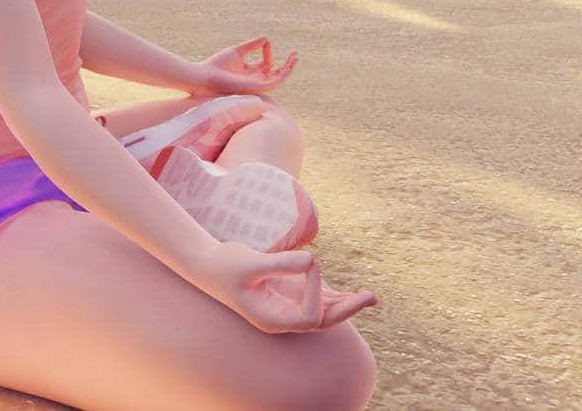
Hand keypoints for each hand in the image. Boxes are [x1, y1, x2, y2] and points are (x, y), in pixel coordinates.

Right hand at [187, 241, 377, 333]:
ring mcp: (286, 306)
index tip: (310, 261)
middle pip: (322, 321)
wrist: (209, 264)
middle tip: (371, 297)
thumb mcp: (251, 263)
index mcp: (272, 319)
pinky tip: (352, 292)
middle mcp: (282, 317)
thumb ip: (281, 263)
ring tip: (371, 297)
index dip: (315, 291)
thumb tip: (312, 260)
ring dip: (346, 304)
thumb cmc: (225, 265)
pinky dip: (334, 295)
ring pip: (323, 312)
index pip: (309, 316)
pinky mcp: (288, 293)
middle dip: (347, 309)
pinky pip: (316, 299)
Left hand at [188, 35, 299, 97]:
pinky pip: (274, 83)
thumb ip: (252, 45)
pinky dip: (283, 76)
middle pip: (276, 73)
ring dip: (288, 69)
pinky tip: (288, 67)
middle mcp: (255, 80)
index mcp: (250, 72)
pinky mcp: (256, 88)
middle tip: (296, 54)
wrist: (207, 76)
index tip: (266, 42)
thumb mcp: (238, 51)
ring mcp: (257, 85)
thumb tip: (267, 39)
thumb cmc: (218, 65)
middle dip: (288, 64)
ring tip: (296, 58)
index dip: (269, 51)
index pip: (267, 64)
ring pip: (278, 79)